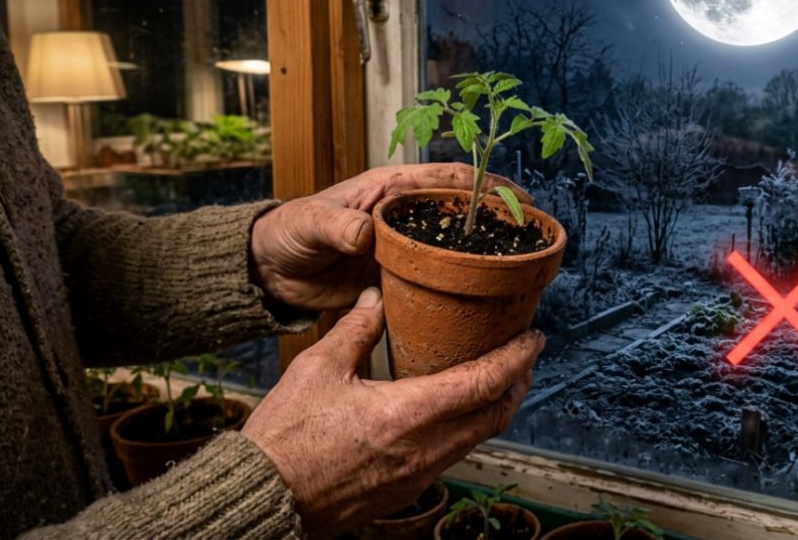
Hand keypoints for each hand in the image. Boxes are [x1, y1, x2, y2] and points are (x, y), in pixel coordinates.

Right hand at [243, 287, 543, 535]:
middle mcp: (425, 449)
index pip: (485, 382)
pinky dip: (469, 429)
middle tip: (523, 357)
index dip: (518, 358)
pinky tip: (455, 414)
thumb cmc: (284, 438)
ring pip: (478, 438)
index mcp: (409, 414)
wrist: (264, 498)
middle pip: (495, 415)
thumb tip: (374, 299)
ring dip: (495, 408)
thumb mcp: (317, 369)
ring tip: (496, 380)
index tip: (534, 339)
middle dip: (517, 383)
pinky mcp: (405, 491)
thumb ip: (354, 330)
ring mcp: (418, 475)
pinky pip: (453, 456)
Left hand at [249, 163, 529, 310]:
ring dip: (484, 255)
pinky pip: (436, 280)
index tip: (518, 196)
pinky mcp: (399, 278)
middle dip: (498, 219)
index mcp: (391, 189)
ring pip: (454, 248)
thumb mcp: (310, 224)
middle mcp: (405, 215)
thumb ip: (336, 225)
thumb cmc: (289, 233)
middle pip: (462, 212)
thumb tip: (364, 233)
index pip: (447, 179)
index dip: (486, 184)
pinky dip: (459, 287)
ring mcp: (405, 247)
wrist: (271, 273)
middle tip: (533, 236)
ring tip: (520, 269)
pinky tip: (481, 302)